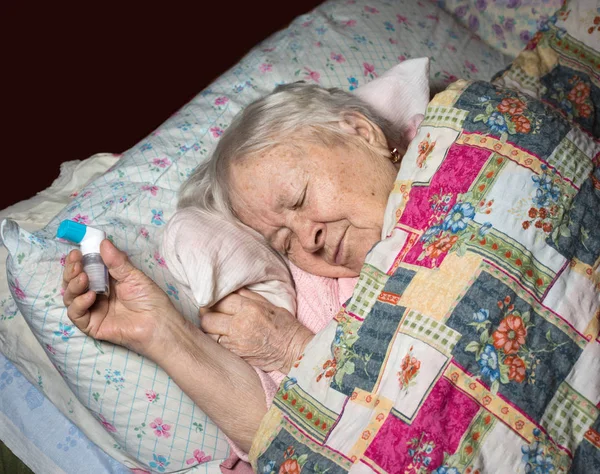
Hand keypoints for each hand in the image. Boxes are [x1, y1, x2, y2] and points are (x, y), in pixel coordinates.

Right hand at [62, 239, 186, 358]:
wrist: (158, 324)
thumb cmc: (150, 299)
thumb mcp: (134, 276)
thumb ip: (117, 261)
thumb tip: (104, 243)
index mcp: (106, 280)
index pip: (85, 268)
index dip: (78, 260)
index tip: (77, 252)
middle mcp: (96, 294)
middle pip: (73, 282)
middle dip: (71, 271)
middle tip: (77, 263)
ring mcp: (93, 310)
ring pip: (70, 297)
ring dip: (73, 286)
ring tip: (83, 278)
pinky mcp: (91, 325)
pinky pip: (76, 314)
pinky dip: (79, 303)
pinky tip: (90, 296)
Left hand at [200, 289, 312, 373]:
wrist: (293, 350)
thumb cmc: (285, 326)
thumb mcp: (269, 304)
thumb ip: (248, 296)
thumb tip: (232, 290)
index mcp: (249, 309)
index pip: (220, 300)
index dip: (213, 299)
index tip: (212, 299)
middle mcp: (239, 325)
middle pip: (207, 318)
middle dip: (205, 313)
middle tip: (208, 311)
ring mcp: (235, 342)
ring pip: (208, 333)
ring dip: (209, 328)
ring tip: (214, 324)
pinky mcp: (235, 354)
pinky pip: (217, 345)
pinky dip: (216, 339)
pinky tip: (221, 336)